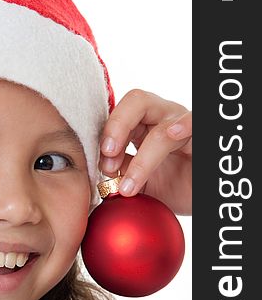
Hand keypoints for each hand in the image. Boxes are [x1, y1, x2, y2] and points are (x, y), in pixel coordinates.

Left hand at [99, 89, 191, 214]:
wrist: (195, 197)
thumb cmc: (168, 186)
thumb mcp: (136, 182)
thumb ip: (118, 172)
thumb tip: (97, 173)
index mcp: (141, 124)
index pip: (118, 115)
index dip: (106, 135)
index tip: (99, 165)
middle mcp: (162, 117)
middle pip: (136, 102)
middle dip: (117, 127)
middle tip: (108, 154)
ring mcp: (183, 124)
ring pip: (162, 127)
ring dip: (143, 157)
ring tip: (129, 184)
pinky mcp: (202, 135)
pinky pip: (195, 122)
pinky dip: (184, 125)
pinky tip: (173, 134)